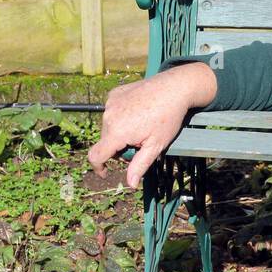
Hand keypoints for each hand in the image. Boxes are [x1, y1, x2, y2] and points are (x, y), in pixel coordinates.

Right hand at [87, 63, 215, 187]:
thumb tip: (130, 184)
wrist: (174, 88)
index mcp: (117, 132)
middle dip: (119, 148)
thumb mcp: (156, 146)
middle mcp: (108, 116)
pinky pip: (112, 111)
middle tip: (140, 144)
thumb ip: (140, 165)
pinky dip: (121, 117)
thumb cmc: (168, 118)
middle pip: (106, 141)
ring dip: (120, 132)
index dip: (98, 167)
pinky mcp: (114, 94)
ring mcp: (110, 103)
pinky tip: (138, 113)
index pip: (96, 155)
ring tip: (141, 126)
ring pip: (109, 126)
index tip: (105, 173)